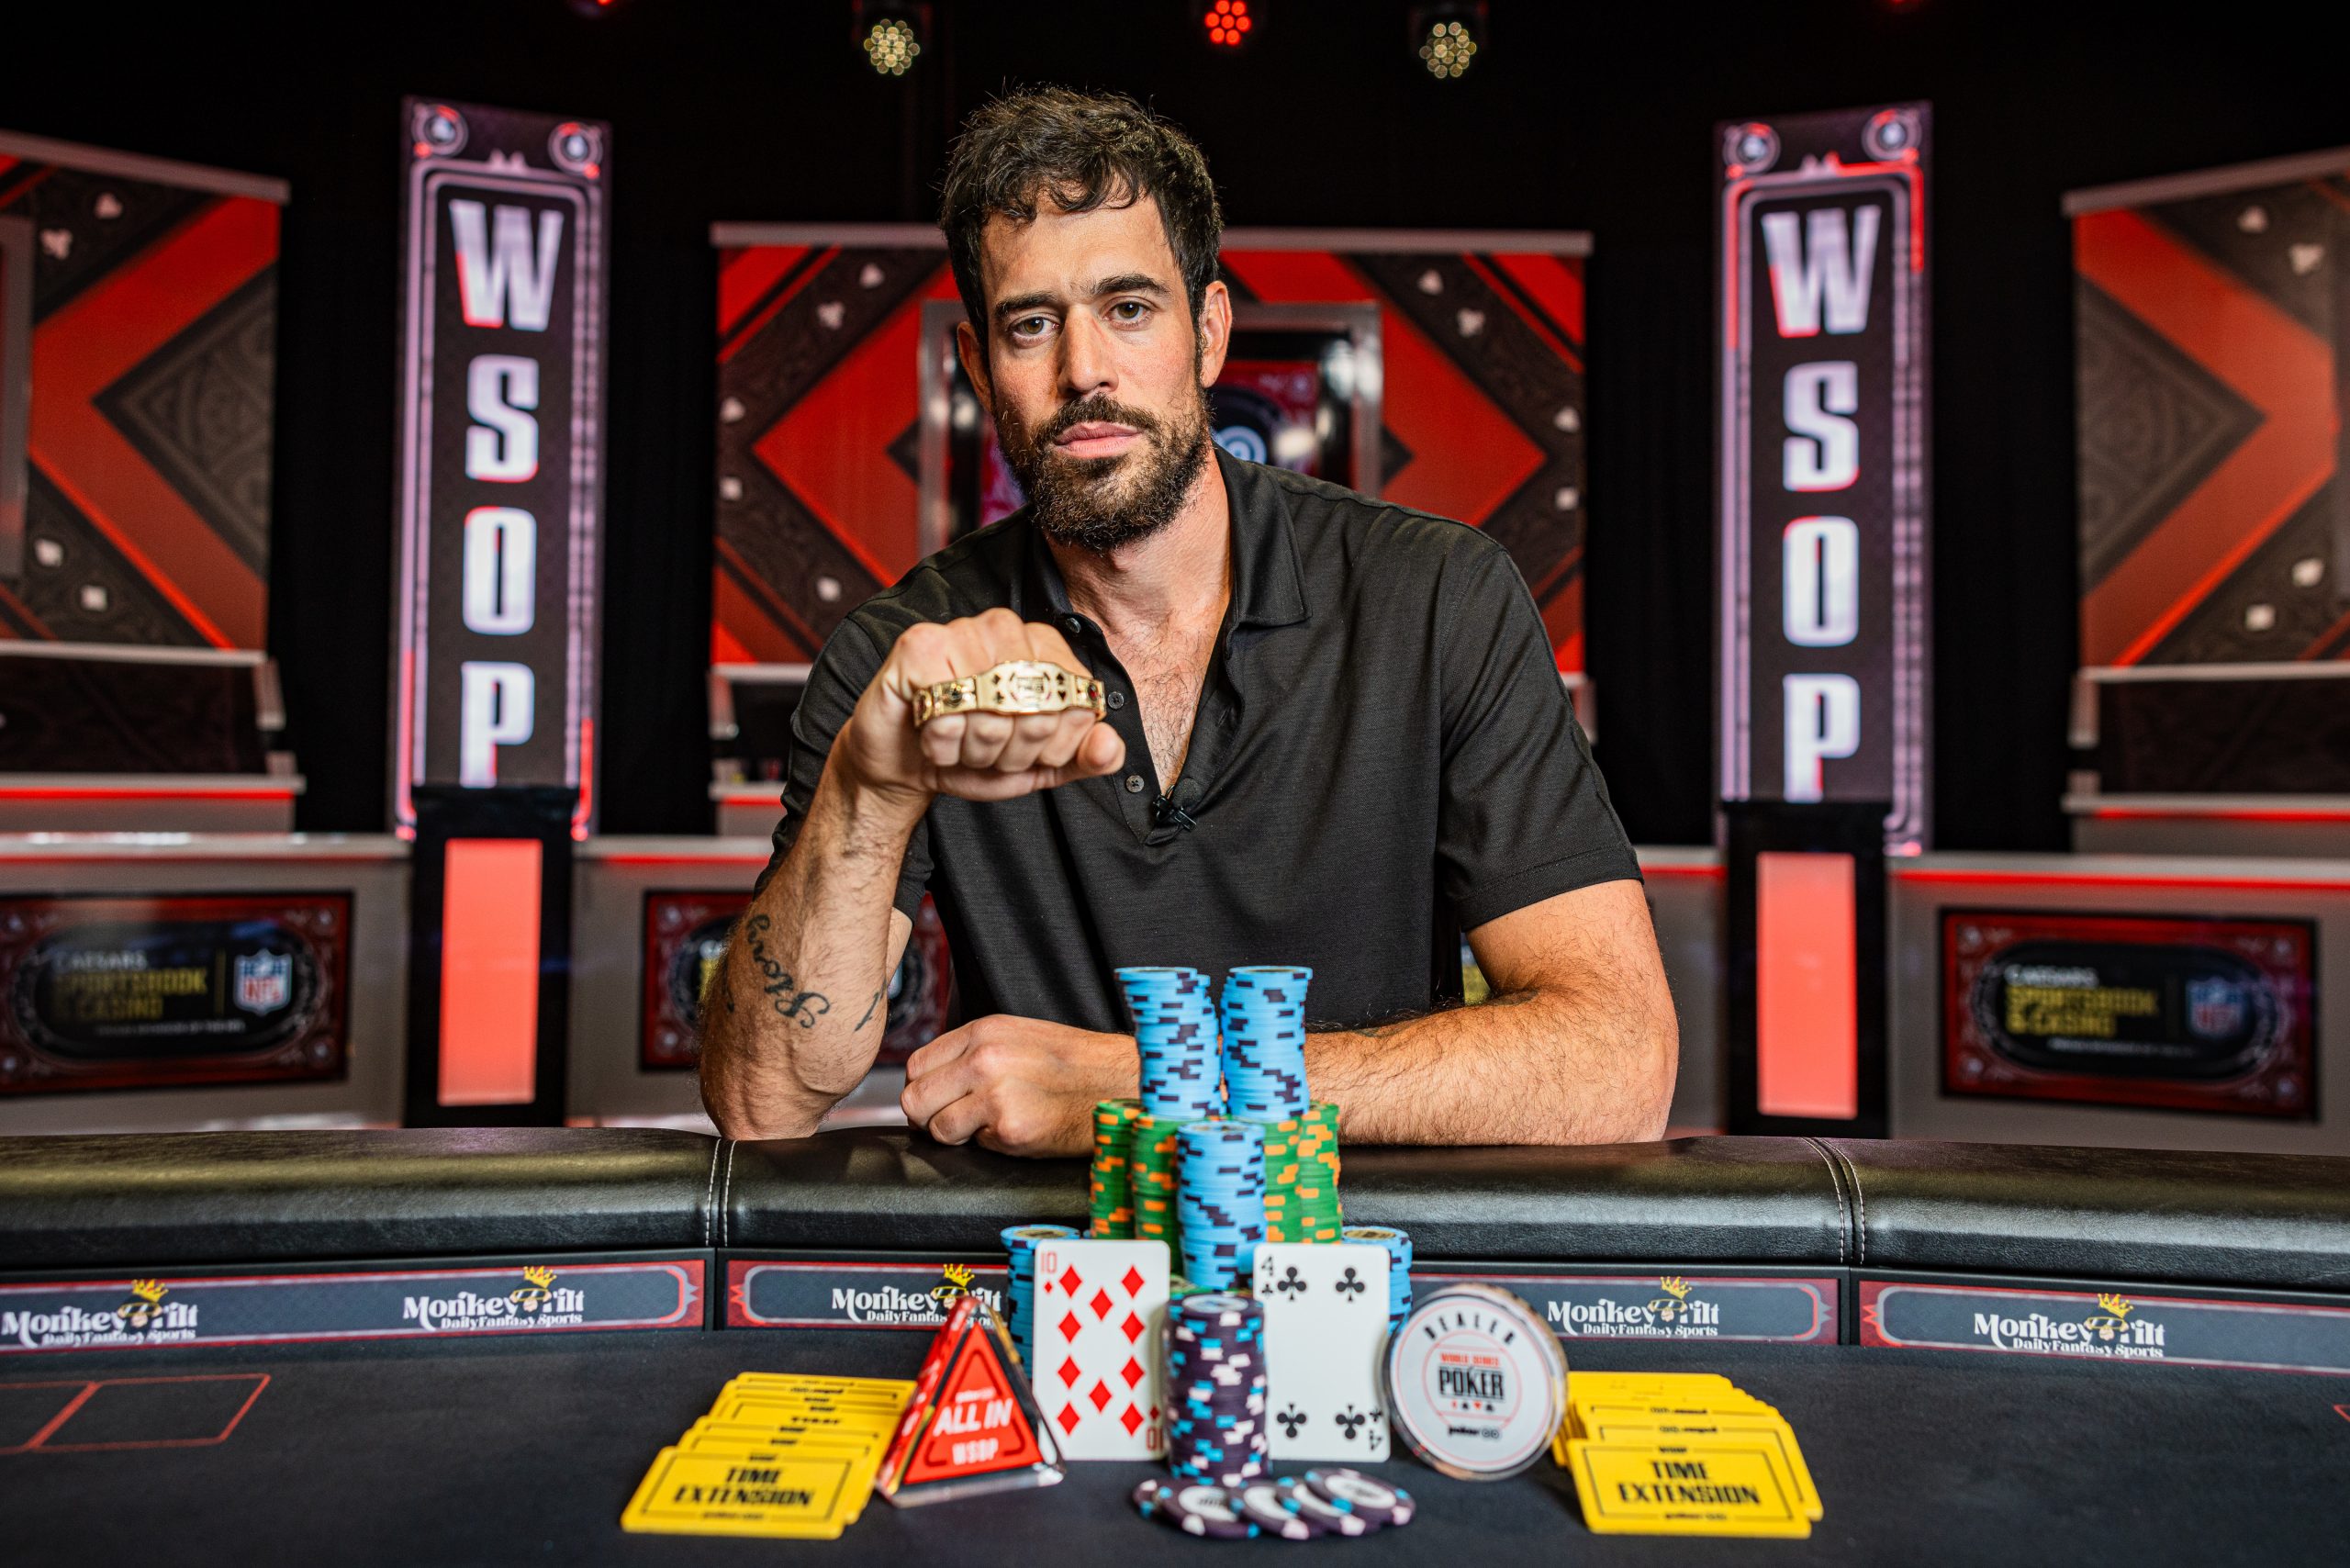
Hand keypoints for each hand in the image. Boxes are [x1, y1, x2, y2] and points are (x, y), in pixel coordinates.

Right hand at [835, 609, 1125, 814]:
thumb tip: (1111, 747)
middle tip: (984, 749)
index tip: (1024, 750)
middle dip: (1010, 753)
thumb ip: (1084, 756)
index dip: (1051, 748)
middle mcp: (1006, 629)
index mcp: (1045, 647)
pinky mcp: (919, 646)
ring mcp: (961, 631)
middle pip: (1038, 712)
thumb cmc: (971, 753)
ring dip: (972, 748)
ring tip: (957, 740)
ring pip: (992, 712)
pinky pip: (949, 713)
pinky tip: (931, 732)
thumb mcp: (1039, 765)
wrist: (904, 762)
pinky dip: (941, 742)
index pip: (1078, 708)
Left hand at [900, 1014, 1137, 1156]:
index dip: (927, 1089)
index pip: (916, 1065)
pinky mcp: (1010, 1127)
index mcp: (983, 1031)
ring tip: (991, 1125)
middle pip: (914, 1098)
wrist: (1119, 1084)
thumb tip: (932, 1082)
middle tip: (960, 1121)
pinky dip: (989, 1145)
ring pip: (935, 1127)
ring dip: (957, 1134)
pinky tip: (1016, 1131)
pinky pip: (972, 1146)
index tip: (944, 1100)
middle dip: (931, 1116)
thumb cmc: (1072, 1066)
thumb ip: (972, 1052)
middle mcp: (984, 1058)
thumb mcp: (1017, 1038)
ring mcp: (995, 1093)